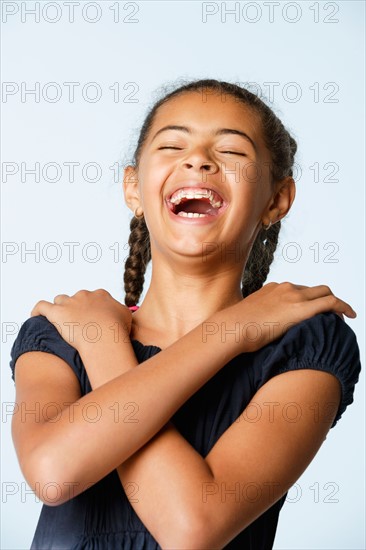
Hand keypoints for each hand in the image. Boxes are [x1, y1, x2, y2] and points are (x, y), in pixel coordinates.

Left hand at [30, 289, 131, 352]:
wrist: (105, 336)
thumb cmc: (117, 330)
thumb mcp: (127, 318)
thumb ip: (121, 313)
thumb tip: (119, 316)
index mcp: (100, 295)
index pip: (93, 298)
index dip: (92, 309)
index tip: (93, 321)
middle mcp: (84, 295)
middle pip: (77, 298)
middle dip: (77, 309)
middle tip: (79, 325)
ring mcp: (69, 302)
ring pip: (60, 300)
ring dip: (60, 308)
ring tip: (59, 321)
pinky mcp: (56, 312)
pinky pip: (41, 306)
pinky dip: (37, 310)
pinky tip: (35, 316)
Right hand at [226, 282, 356, 352]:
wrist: (232, 328)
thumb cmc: (233, 329)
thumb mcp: (245, 319)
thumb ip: (255, 319)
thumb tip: (251, 331)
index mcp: (271, 289)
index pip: (296, 290)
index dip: (307, 300)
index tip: (311, 311)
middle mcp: (284, 288)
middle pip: (313, 288)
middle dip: (323, 298)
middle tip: (330, 314)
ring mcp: (293, 296)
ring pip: (324, 292)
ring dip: (334, 303)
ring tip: (342, 316)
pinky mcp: (301, 308)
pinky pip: (331, 302)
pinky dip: (343, 306)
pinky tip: (350, 315)